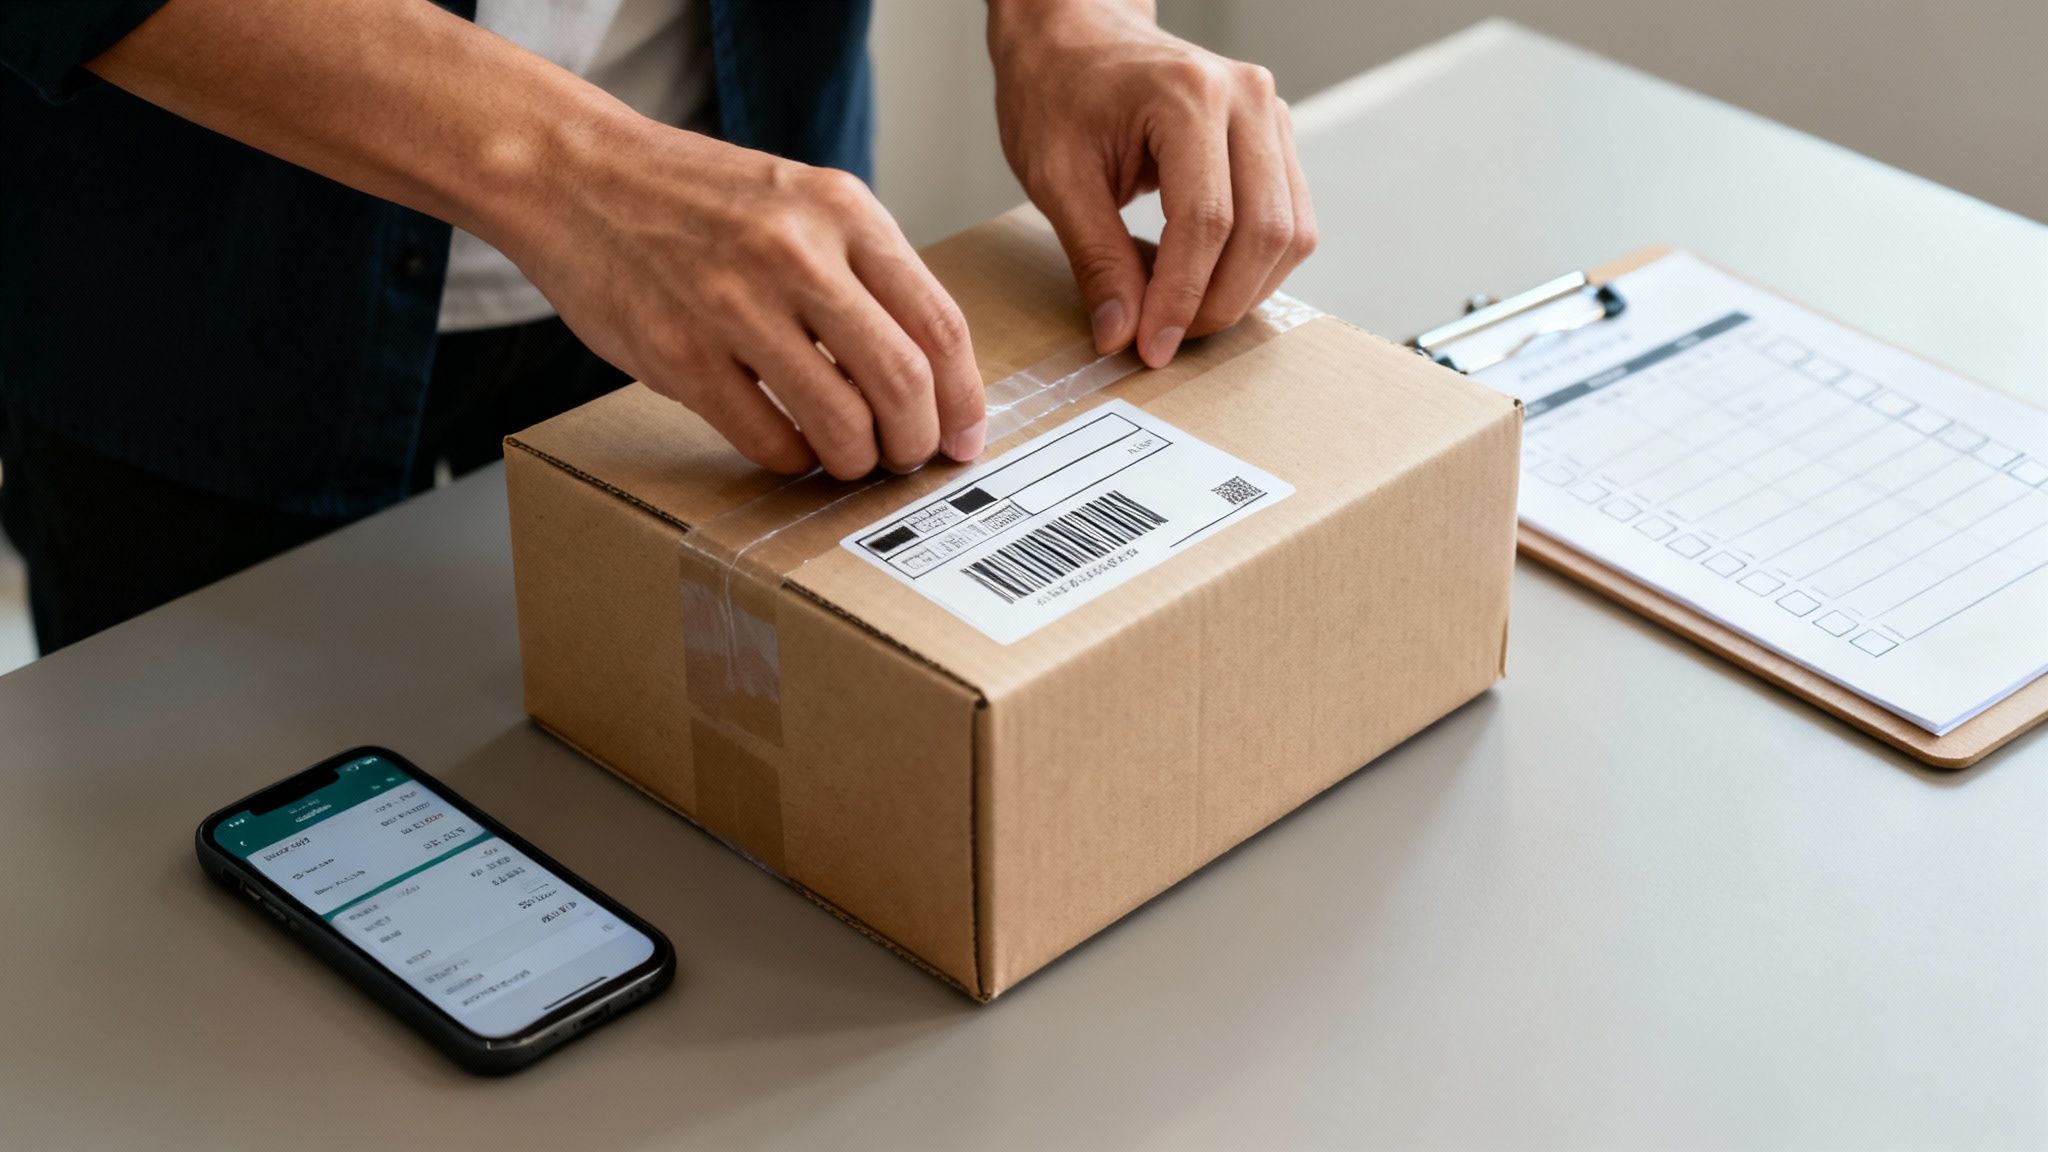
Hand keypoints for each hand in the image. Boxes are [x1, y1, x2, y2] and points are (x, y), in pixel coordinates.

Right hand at [504, 123, 986, 477]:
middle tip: (908, 458)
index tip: (966, 436)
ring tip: (849, 458)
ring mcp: (734, 306)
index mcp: (843, 211)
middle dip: (916, 441)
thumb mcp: (801, 203)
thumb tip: (931, 375)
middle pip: (902, 382)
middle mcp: (796, 253)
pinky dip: (792, 459)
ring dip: (856, 460)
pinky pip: (767, 439)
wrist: (577, 176)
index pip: (939, 325)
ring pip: (841, 422)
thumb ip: (865, 273)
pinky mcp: (680, 355)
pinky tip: (790, 447)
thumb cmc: (697, 200)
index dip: (965, 399)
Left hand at [989, 0, 1316, 367]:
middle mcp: (1246, 99)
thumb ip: (1096, 258)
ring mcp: (1270, 116)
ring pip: (1291, 234)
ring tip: (1183, 314)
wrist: (1075, 35)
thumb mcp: (1056, 178)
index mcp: (1189, 96)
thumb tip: (1122, 334)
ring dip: (1243, 292)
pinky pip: (1289, 220)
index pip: (1207, 221)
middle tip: (1167, 340)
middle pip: (1264, 232)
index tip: (1152, 347)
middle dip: (1218, 304)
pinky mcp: (1275, 139)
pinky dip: (1254, 266)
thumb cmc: (1058, 90)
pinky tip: (1203, 281)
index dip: (1182, 297)